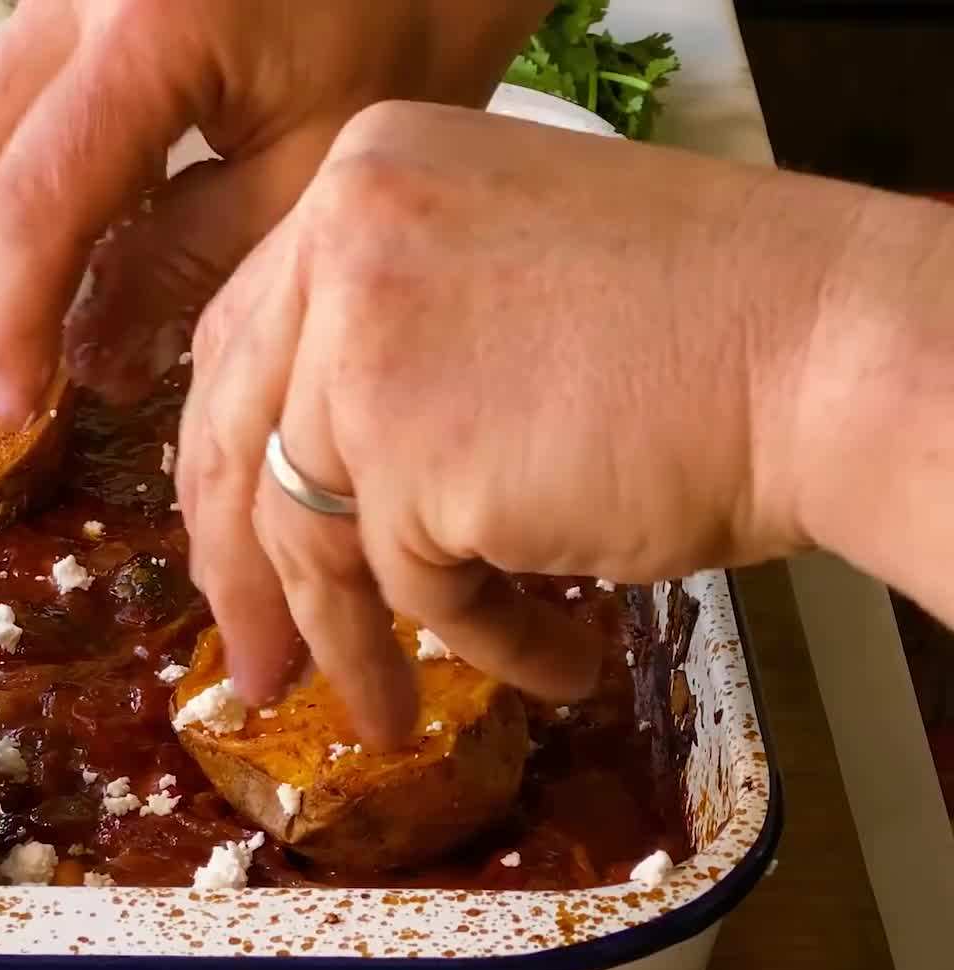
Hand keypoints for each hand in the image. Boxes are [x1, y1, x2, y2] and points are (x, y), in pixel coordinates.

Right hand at [0, 0, 550, 422]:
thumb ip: (189, 266)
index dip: (14, 319)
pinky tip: (60, 238)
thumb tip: (91, 357)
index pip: (34, 201)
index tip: (17, 407)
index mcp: (146, 31)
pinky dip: (18, 170)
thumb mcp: (313, 173)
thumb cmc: (414, 22)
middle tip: (7, 377)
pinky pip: (15, 86)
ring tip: (21, 321)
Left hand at [179, 101, 884, 746]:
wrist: (829, 350)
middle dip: (243, 575)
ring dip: (353, 642)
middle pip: (239, 440)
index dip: (222, 457)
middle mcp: (342, 247)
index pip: (239, 342)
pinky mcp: (413, 460)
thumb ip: (383, 341)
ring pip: (311, 534)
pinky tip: (551, 662)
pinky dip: (480, 640)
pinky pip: (417, 586)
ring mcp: (366, 352)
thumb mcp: (498, 277)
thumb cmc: (705, 320)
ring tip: (388, 709)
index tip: (224, 539)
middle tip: (259, 663)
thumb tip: (301, 476)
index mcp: (358, 179)